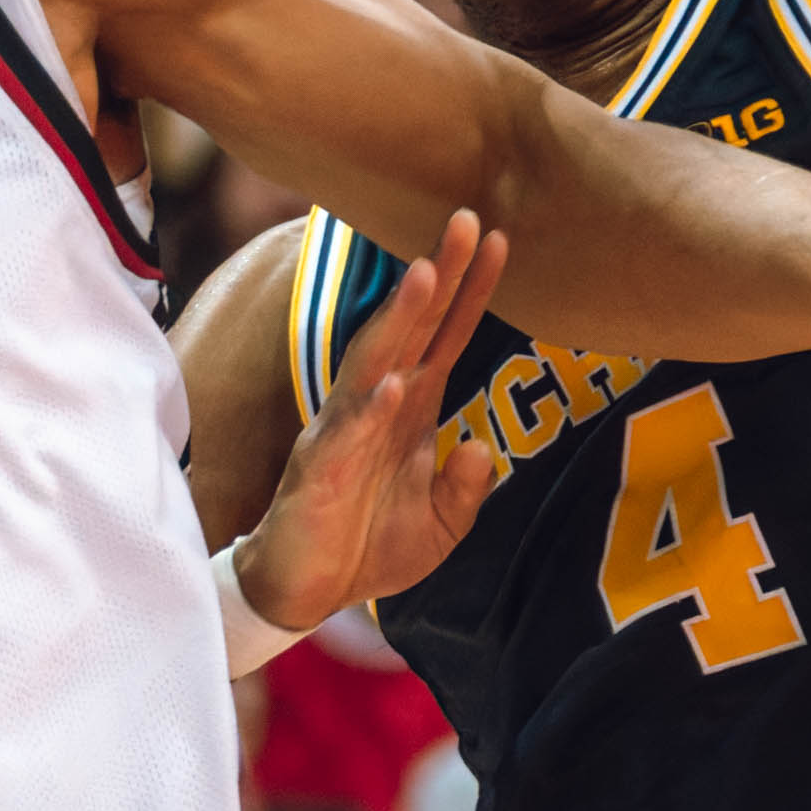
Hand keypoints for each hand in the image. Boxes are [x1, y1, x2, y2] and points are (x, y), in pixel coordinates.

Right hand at [236, 208, 513, 632]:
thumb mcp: (441, 525)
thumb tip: (481, 446)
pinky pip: (347, 434)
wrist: (309, 591)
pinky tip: (392, 386)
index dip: (472, 290)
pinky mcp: (322, 470)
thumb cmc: (369, 546)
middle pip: (413, 328)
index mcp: (412, 408)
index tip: (501, 240)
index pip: (447, 336)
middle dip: (439, 274)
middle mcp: (378, 405)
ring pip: (375, 362)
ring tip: (426, 274)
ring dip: (400, 318)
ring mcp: (346, 431)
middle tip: (468, 220)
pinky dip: (369, 410)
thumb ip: (465, 485)